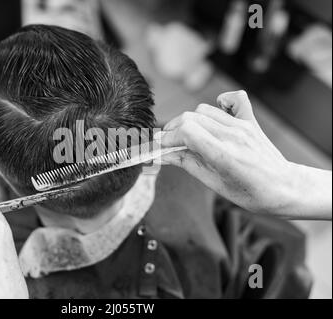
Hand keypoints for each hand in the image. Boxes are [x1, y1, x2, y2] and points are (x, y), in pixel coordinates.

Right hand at [155, 90, 330, 219]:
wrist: (284, 187)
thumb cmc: (251, 193)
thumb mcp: (214, 184)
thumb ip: (187, 164)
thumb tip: (163, 155)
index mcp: (224, 155)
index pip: (186, 132)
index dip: (167, 138)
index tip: (160, 146)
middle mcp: (233, 135)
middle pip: (190, 118)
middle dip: (172, 129)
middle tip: (168, 144)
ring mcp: (242, 125)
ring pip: (203, 110)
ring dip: (189, 121)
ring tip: (188, 136)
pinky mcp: (249, 121)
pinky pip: (232, 98)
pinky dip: (219, 103)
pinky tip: (214, 116)